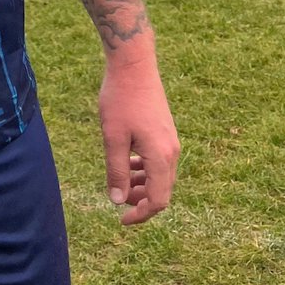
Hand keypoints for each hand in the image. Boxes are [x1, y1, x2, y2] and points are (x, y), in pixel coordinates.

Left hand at [98, 60, 179, 225]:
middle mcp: (172, 151)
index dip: (141, 214)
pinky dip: (145, 168)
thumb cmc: (120, 99)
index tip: (121, 219)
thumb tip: (117, 201)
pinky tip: (127, 162)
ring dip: (142, 184)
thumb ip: (116, 170)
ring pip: (161, 175)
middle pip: (162, 190)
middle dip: (141, 200)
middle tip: (117, 199)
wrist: (134, 65)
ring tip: (120, 181)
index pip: (158, 200)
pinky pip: (159, 160)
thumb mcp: (112, 137)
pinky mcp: (165, 131)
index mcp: (161, 156)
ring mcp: (171, 140)